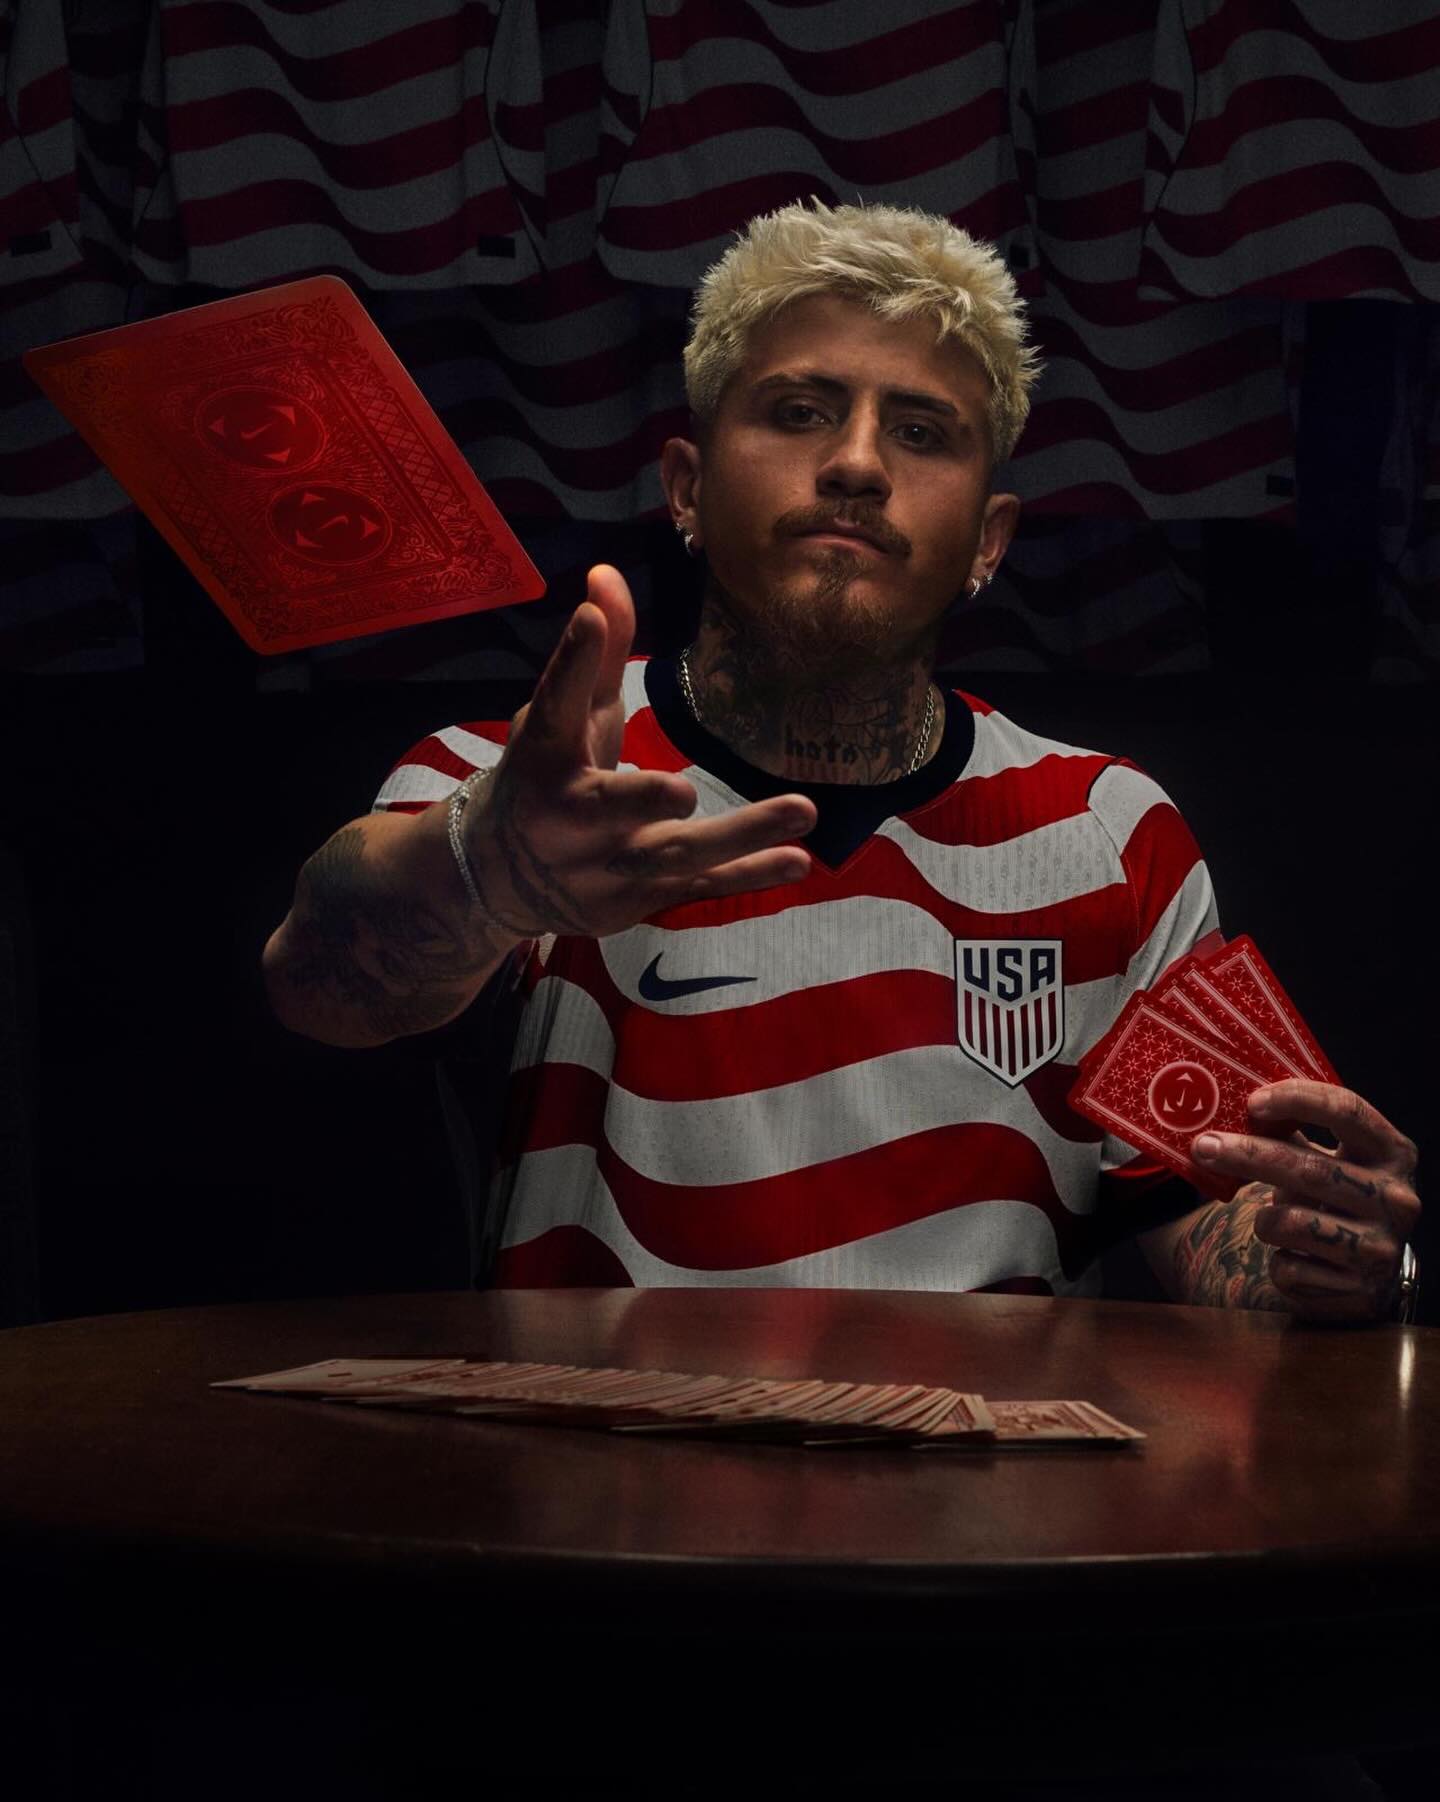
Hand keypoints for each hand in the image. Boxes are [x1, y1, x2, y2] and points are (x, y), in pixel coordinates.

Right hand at [462, 564, 816, 939]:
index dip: (572, 661)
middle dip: (642, 801)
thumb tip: (605, 573)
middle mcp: (568, 820)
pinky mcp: (637, 902)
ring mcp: (605, 868)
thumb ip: (591, 655)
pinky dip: (749, 876)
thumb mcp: (558, 718)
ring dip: (739, 838)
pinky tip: (800, 860)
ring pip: (673, 856)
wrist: (498, 881)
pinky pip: (699, 887)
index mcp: (544, 758)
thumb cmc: (543, 777)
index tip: (589, 615)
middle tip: (682, 793)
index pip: (555, 704)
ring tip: (803, 811)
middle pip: (611, 809)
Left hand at [1192, 1080, 1419, 1324]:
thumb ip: (1293, 1135)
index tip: (1252, 1102)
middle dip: (1248, 1154)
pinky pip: (1290, 1268)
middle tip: (1203, 1146)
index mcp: (1394, 1153)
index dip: (1298, 1100)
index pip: (1349, 1111)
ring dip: (1264, 1220)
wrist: (1366, 1273)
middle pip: (1310, 1169)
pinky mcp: (1362, 1290)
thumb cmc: (1335, 1200)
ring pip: (1292, 1222)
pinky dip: (1278, 1259)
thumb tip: (1227, 1108)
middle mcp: (1398, 1199)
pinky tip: (1293, 1257)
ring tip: (1270, 1219)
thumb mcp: (1327, 1161)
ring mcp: (1383, 1247)